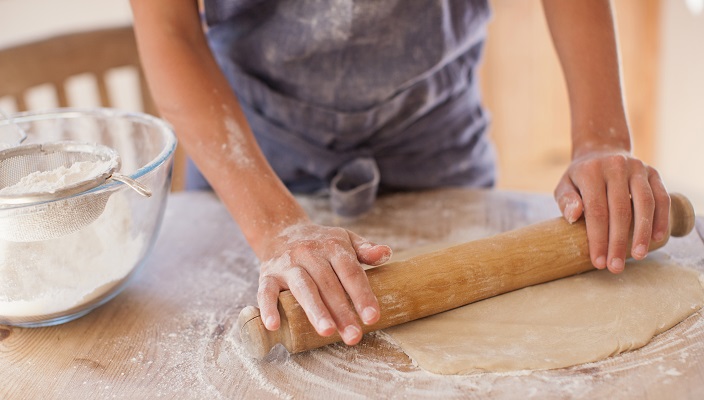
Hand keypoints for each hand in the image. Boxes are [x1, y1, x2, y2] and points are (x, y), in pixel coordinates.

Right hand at [257, 222, 391, 344]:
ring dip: (315, 310)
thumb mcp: (345, 239)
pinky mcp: (268, 275)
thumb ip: (365, 249)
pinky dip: (269, 307)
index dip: (362, 295)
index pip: (350, 272)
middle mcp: (310, 254)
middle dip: (342, 311)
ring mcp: (288, 265)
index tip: (372, 317)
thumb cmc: (320, 242)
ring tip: (327, 332)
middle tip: (353, 336)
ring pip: (303, 288)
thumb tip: (385, 253)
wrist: (280, 230)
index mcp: (332, 247)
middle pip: (328, 284)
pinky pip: (266, 291)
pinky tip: (274, 325)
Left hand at [554, 149, 669, 272]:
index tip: (598, 261)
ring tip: (638, 256)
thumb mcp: (565, 185)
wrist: (602, 150)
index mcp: (591, 172)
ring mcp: (637, 168)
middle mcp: (615, 167)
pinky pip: (661, 197)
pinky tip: (658, 238)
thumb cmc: (580, 177)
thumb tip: (573, 216)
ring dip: (643, 232)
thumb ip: (566, 200)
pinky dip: (661, 218)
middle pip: (620, 210)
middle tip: (615, 267)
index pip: (596, 210)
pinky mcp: (653, 172)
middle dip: (618, 241)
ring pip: (645, 203)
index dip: (598, 238)